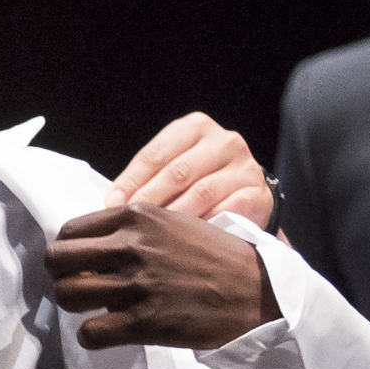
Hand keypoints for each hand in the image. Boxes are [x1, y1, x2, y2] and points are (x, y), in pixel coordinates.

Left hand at [45, 203, 279, 349]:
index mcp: (136, 216)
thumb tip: (86, 247)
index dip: (69, 251)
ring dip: (76, 307)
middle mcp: (132, 246)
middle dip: (61, 277)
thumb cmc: (213, 257)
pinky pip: (89, 333)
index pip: (69, 231)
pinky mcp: (145, 322)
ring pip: (67, 295)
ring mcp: (137, 284)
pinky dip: (92, 336)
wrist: (255, 291)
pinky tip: (109, 332)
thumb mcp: (172, 223)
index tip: (81, 265)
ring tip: (94, 310)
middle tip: (79, 287)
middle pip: (57, 261)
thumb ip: (130, 229)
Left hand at [104, 111, 272, 223]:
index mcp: (195, 128)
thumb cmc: (200, 182)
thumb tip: (111, 202)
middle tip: (129, 223)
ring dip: (175, 215)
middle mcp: (223, 141)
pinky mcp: (258, 194)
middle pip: (178, 171)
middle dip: (149, 199)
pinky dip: (205, 225)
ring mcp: (245, 166)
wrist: (247, 197)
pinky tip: (187, 240)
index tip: (111, 204)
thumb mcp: (173, 170)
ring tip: (154, 235)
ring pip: (202, 192)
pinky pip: (227, 211)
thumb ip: (147, 179)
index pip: (156, 153)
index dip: (131, 180)